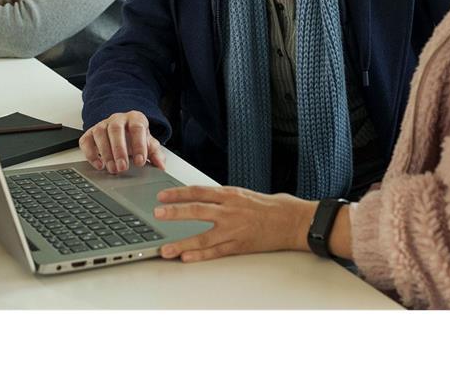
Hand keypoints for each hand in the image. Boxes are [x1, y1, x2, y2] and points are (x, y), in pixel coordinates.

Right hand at [79, 111, 164, 174]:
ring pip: (100, 133)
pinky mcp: (90, 133)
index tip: (140, 162)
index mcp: (135, 118)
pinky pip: (86, 140)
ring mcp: (102, 124)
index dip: (139, 144)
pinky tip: (99, 165)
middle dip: (119, 149)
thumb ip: (156, 154)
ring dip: (105, 153)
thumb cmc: (136, 138)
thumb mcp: (149, 144)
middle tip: (123, 167)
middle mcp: (117, 119)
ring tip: (113, 169)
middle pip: (116, 129)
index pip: (137, 127)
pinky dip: (90, 153)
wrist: (125, 131)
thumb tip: (161, 166)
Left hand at [152, 185, 317, 262]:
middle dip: (175, 212)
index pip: (199, 191)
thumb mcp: (244, 195)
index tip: (162, 195)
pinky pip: (217, 252)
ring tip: (165, 249)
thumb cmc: (271, 207)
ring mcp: (235, 230)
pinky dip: (200, 256)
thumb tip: (201, 200)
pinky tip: (187, 258)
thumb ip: (223, 198)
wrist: (294, 220)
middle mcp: (231, 210)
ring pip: (203, 237)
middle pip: (198, 210)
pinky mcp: (241, 246)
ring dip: (182, 243)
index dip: (178, 193)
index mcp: (231, 194)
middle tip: (156, 213)